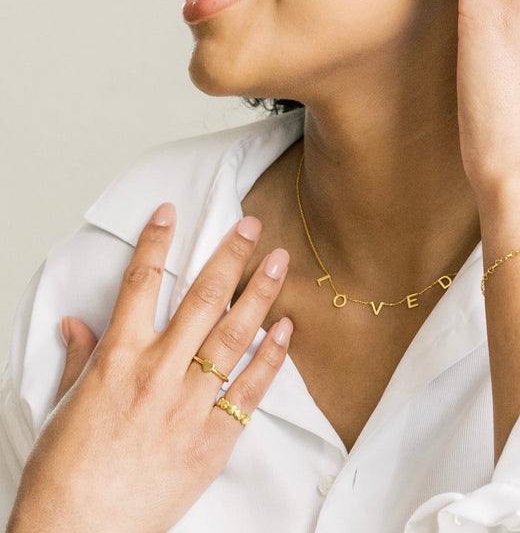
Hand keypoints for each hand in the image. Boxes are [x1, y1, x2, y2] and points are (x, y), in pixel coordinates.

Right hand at [8, 204, 291, 532]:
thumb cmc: (66, 475)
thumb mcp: (66, 406)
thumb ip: (81, 358)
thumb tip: (76, 323)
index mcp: (118, 361)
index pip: (140, 285)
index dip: (155, 243)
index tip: (170, 213)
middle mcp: (157, 375)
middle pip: (200, 300)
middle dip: (228, 256)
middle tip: (251, 225)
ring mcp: (188, 405)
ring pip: (232, 336)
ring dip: (259, 294)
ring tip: (279, 262)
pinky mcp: (213, 438)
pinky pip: (249, 389)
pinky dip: (271, 357)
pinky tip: (286, 329)